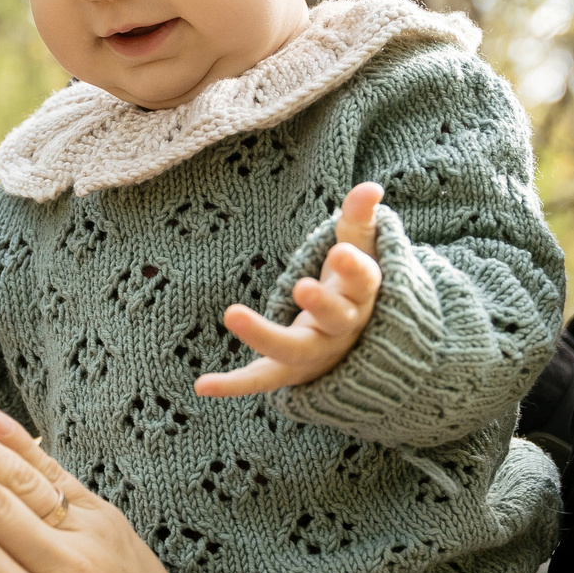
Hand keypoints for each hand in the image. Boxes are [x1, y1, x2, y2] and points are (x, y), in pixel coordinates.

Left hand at [194, 180, 384, 396]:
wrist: (353, 350)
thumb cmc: (350, 288)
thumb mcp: (358, 250)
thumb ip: (360, 218)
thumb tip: (371, 187)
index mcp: (361, 298)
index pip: (364, 283)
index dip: (355, 269)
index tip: (341, 253)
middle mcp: (340, 330)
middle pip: (336, 320)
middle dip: (322, 304)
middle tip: (301, 287)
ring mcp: (314, 354)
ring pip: (292, 351)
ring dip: (263, 335)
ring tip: (232, 313)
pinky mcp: (286, 371)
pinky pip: (260, 380)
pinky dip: (234, 385)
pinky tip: (201, 385)